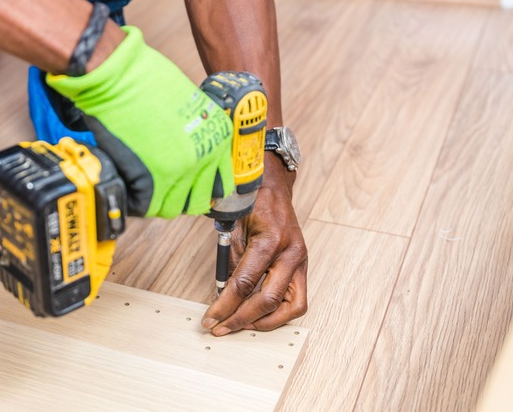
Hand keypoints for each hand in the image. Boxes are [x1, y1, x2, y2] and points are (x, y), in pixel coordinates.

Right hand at [46, 26, 233, 217]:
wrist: (119, 76)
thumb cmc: (146, 80)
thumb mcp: (189, 103)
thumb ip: (195, 132)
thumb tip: (188, 151)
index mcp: (218, 137)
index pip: (219, 181)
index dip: (202, 186)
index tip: (190, 186)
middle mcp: (204, 157)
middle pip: (198, 199)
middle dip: (180, 196)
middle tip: (163, 188)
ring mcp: (179, 171)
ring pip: (172, 208)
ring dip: (158, 200)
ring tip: (144, 185)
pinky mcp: (152, 180)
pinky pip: (146, 206)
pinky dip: (137, 200)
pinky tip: (130, 185)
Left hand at [201, 156, 307, 334]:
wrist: (273, 185)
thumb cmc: (252, 201)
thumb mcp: (233, 228)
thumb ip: (230, 263)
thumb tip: (222, 296)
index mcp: (271, 239)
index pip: (245, 283)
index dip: (225, 305)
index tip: (210, 318)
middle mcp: (291, 252)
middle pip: (268, 300)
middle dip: (241, 319)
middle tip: (221, 328)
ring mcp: (301, 261)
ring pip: (291, 307)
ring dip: (264, 321)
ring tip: (240, 325)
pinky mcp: (302, 267)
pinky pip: (296, 300)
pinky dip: (278, 313)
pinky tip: (258, 315)